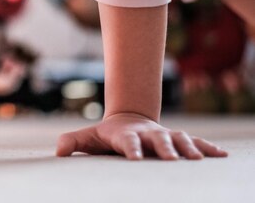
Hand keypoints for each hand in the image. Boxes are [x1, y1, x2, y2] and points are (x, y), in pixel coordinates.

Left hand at [56, 112, 228, 160]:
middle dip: (165, 148)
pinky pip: (196, 143)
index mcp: (125, 135)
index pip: (127, 141)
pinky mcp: (177, 139)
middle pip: (158, 139)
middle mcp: (148, 134)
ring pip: (180, 139)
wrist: (127, 120)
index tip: (135, 158)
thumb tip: (58, 152)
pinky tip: (223, 156)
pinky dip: (208, 148)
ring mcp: (164, 135)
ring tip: (198, 160)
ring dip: (190, 148)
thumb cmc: (105, 136)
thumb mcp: (88, 137)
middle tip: (172, 160)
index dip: (131, 148)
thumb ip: (73, 142)